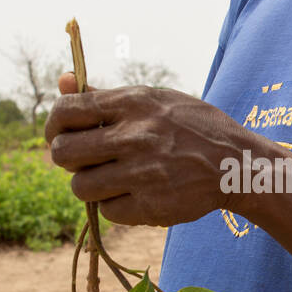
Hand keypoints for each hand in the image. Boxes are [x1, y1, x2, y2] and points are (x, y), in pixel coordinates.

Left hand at [45, 72, 247, 227]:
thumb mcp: (155, 99)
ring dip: (90, 185)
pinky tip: (134, 194)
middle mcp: (135, 136)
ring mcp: (142, 173)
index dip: (54, 125)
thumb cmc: (191, 127)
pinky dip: (115, 206)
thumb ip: (105, 95)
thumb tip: (63, 80)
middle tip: (83, 161)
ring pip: (81, 187)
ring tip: (111, 179)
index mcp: (134, 103)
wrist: (236, 164)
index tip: (59, 134)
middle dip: (66, 159)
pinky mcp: (151, 206)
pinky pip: (107, 212)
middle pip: (63, 154)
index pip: (67, 111)